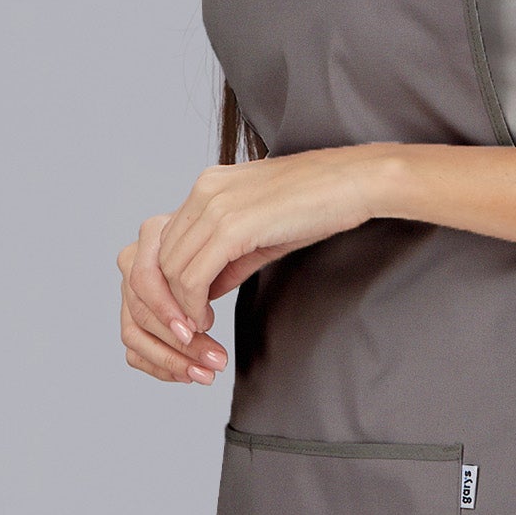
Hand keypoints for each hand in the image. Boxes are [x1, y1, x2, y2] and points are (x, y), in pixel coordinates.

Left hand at [117, 146, 389, 383]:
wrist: (356, 181)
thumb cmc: (321, 203)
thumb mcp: (263, 232)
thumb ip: (229, 259)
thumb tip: (205, 290)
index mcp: (209, 186)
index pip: (166, 241)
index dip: (167, 283)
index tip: (184, 313)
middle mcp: (204, 191)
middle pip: (159, 257)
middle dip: (166, 301)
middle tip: (185, 332)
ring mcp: (215, 206)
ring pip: (170, 270)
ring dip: (177, 309)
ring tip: (197, 332)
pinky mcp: (232, 226)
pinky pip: (193, 277)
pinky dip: (191, 307)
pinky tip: (205, 322)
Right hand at [118, 213, 228, 384]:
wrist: (233, 234)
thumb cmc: (236, 234)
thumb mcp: (235, 241)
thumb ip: (218, 267)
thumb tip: (202, 320)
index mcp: (152, 233)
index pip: (146, 280)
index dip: (169, 308)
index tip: (202, 327)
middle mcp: (134, 258)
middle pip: (142, 311)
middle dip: (180, 342)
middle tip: (215, 359)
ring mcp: (128, 287)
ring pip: (134, 333)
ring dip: (171, 360)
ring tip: (205, 373)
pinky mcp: (131, 313)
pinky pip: (135, 349)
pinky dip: (161, 365)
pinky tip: (188, 373)